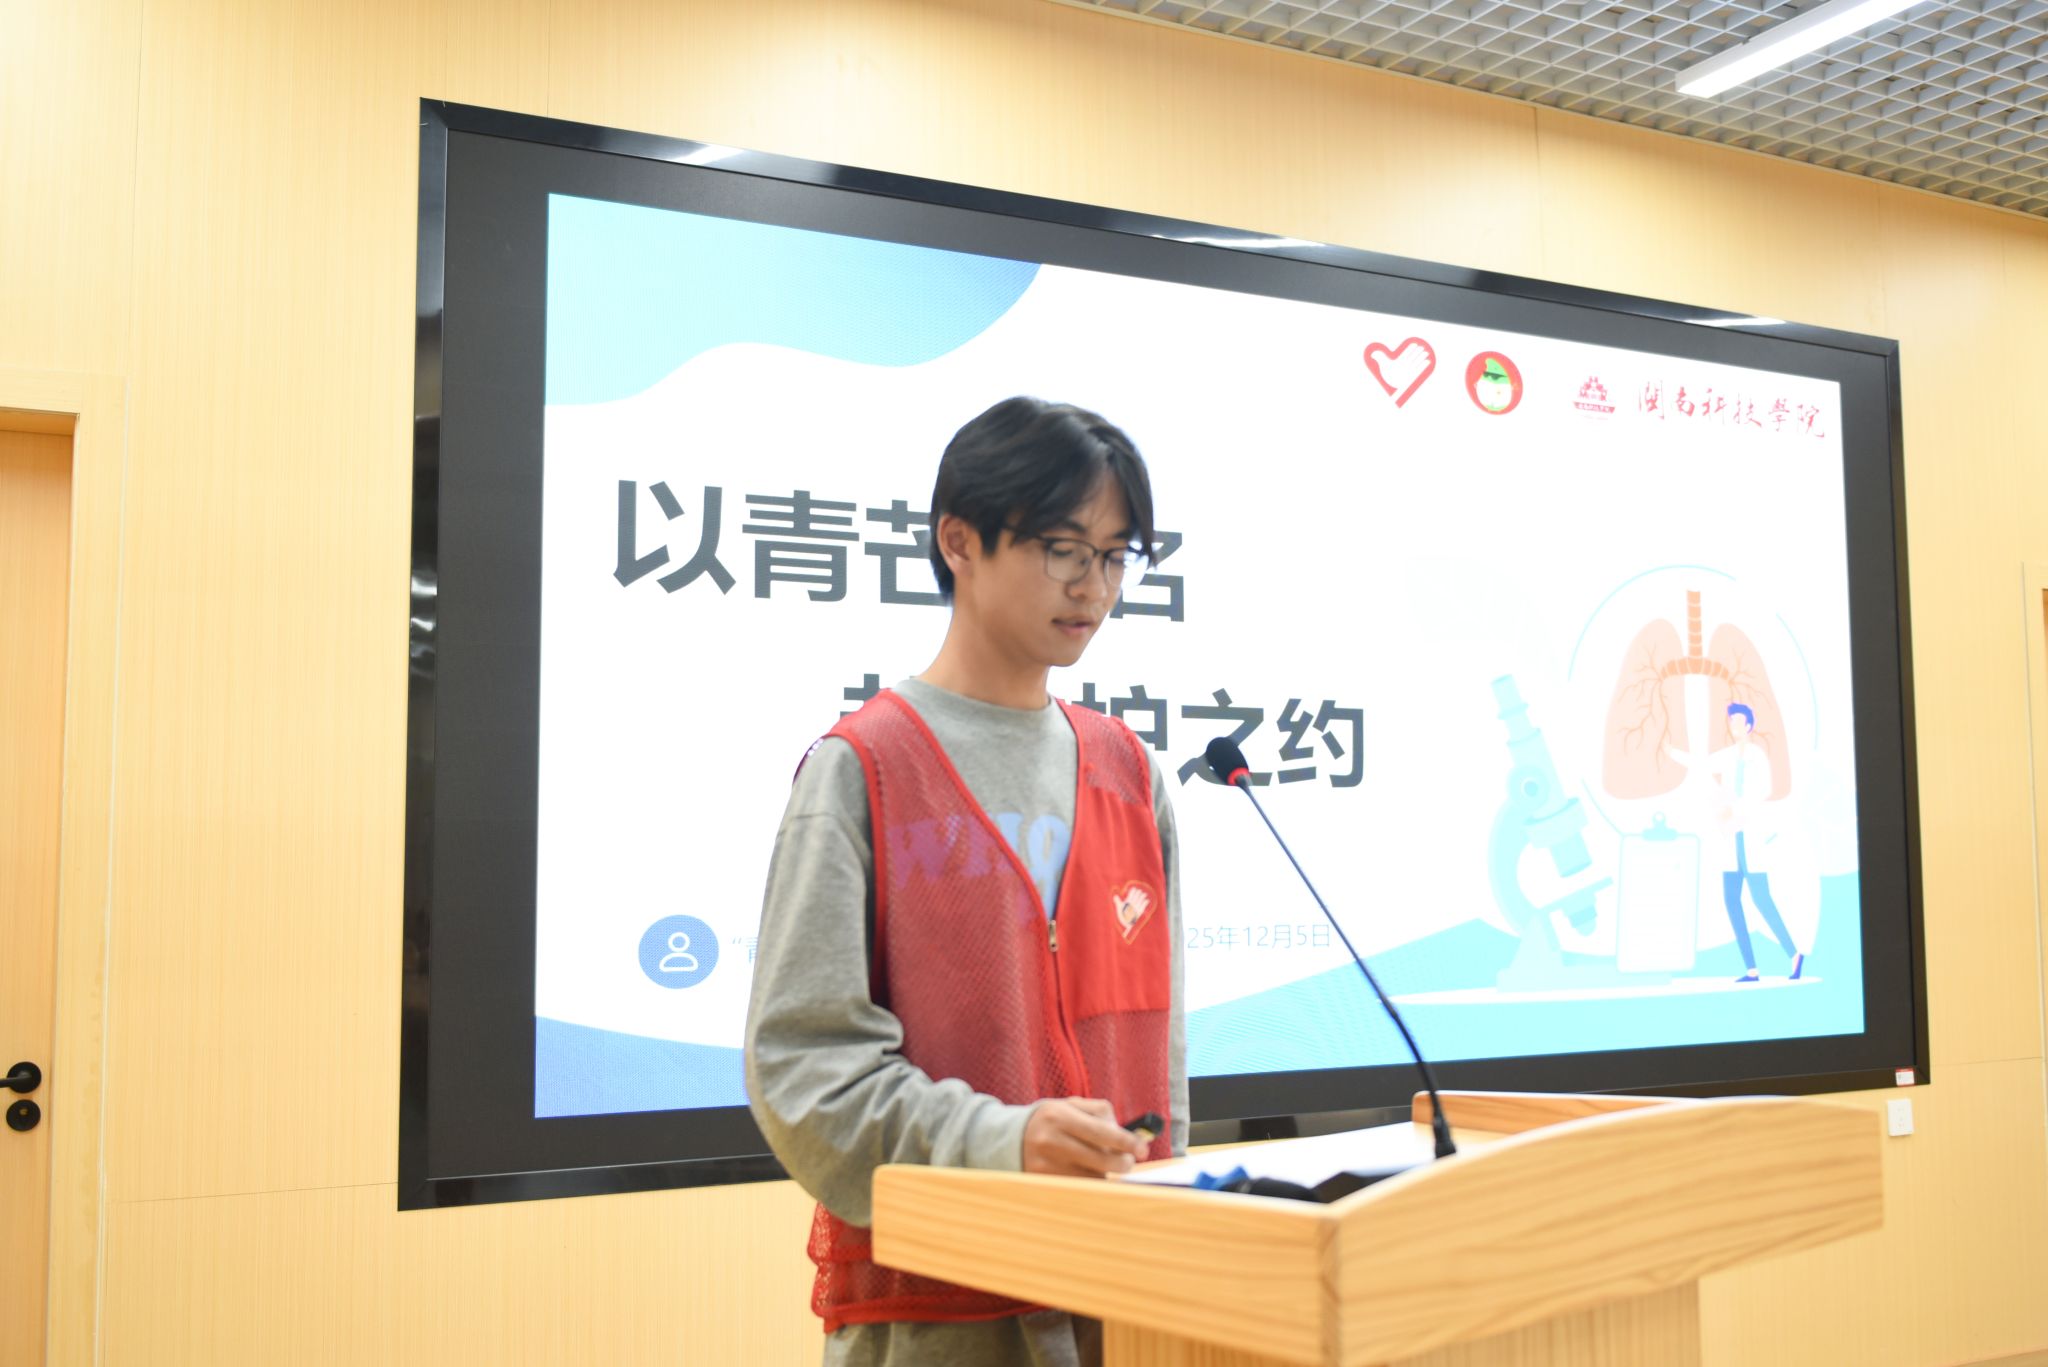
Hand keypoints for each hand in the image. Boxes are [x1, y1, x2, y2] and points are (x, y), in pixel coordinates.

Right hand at [1022, 1097, 1144, 1178]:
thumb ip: (1101, 1113)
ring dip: (1105, 1173)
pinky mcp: (1044, 1182)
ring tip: (1101, 1164)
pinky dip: (1091, 1183)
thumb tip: (1127, 1135)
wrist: (1011, 1138)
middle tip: (1128, 1161)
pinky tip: (1088, 1173)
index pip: (1102, 1133)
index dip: (1126, 1142)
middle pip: (1101, 1159)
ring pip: (1093, 1178)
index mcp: (1060, 1116)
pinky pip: (1080, 1188)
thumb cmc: (1053, 1120)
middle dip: (1122, 1162)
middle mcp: (1051, 1140)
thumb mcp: (1072, 1105)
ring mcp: (1046, 1165)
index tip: (1143, 1150)